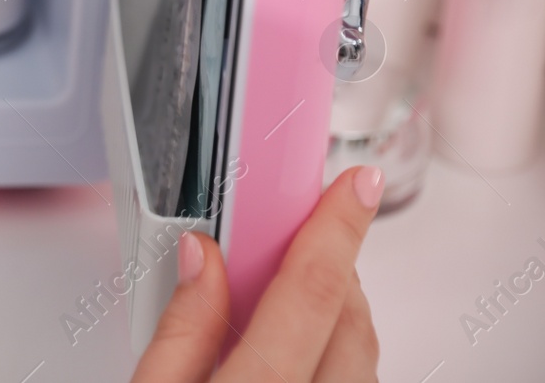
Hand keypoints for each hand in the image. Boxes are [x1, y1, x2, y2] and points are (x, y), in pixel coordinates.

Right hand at [131, 166, 383, 381]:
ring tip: (288, 296)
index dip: (335, 228)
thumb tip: (200, 254)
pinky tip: (299, 352)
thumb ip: (179, 329)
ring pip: (364, 359)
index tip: (357, 185)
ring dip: (339, 314)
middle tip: (295, 238)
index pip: (310, 293)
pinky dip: (338, 354)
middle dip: (332, 268)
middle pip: (350, 320)